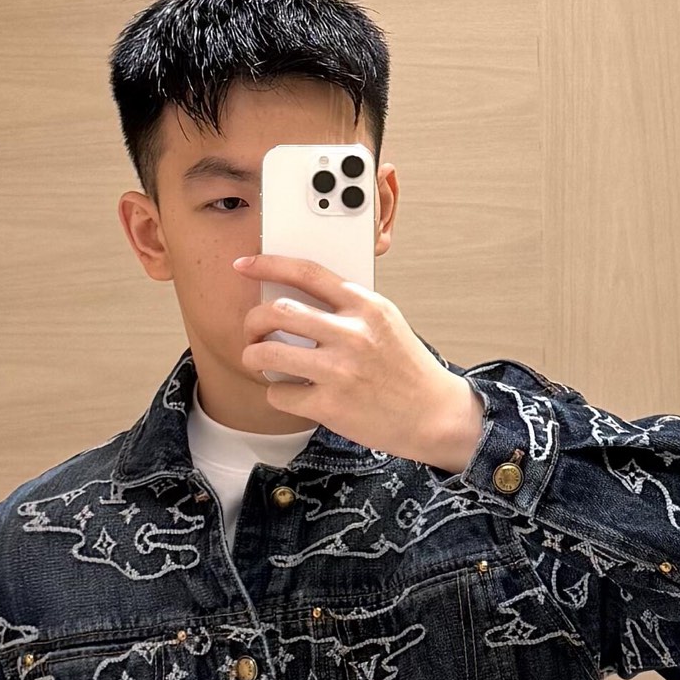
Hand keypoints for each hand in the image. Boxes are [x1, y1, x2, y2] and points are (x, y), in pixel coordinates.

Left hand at [232, 253, 483, 471]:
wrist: (434, 415)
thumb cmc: (407, 370)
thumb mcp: (386, 324)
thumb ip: (348, 308)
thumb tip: (295, 299)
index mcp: (365, 306)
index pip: (307, 272)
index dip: (268, 264)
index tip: (244, 265)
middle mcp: (352, 334)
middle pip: (277, 311)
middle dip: (253, 321)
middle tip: (253, 332)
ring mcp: (340, 370)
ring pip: (267, 353)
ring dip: (253, 357)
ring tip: (260, 361)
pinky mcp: (330, 405)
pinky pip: (280, 393)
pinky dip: (278, 393)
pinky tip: (292, 393)